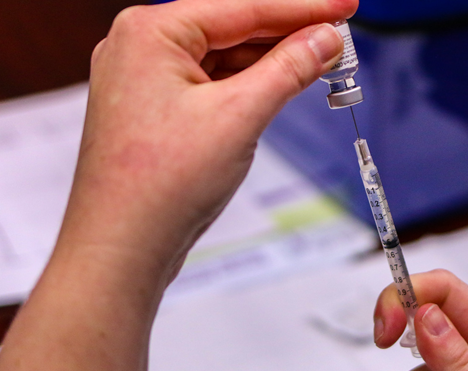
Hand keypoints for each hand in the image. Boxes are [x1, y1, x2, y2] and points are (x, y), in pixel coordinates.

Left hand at [57, 0, 356, 283]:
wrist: (121, 248)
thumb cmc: (159, 186)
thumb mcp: (240, 116)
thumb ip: (288, 69)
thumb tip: (325, 39)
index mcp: (151, 32)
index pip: (244, 6)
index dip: (304, 7)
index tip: (346, 4)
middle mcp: (141, 47)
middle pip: (234, 27)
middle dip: (290, 34)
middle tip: (341, 38)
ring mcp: (145, 80)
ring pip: (224, 56)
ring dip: (273, 61)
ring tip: (322, 63)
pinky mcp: (155, 110)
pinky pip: (212, 83)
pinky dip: (249, 84)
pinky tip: (282, 85)